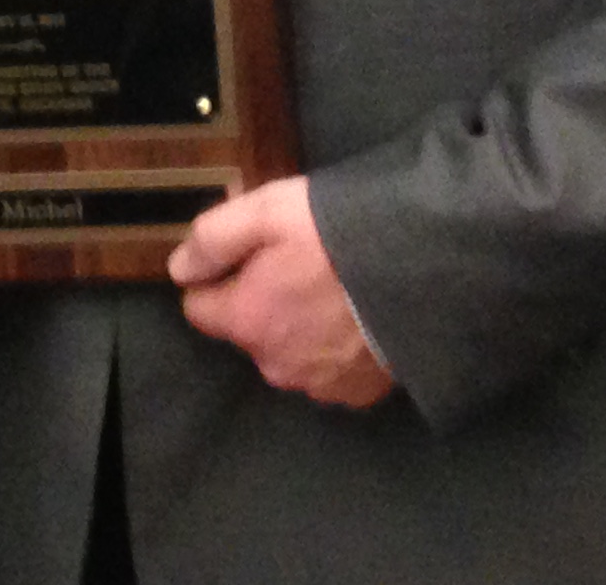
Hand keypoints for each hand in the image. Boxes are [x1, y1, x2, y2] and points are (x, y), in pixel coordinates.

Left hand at [168, 177, 393, 406]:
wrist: (425, 273)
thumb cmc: (338, 236)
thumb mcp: (267, 211)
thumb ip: (214, 238)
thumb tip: (180, 269)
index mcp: (247, 320)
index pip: (199, 308)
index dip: (219, 276)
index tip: (250, 253)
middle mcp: (275, 364)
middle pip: (250, 330)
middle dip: (264, 299)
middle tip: (302, 261)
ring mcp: (320, 385)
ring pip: (291, 352)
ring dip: (303, 326)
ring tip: (338, 288)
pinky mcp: (360, 393)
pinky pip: (332, 370)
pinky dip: (339, 348)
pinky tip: (361, 317)